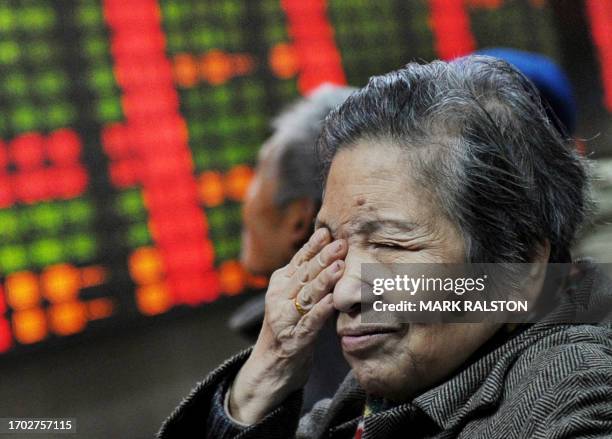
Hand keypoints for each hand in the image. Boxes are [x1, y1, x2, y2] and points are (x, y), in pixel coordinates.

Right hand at [229, 227, 346, 422]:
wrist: (271, 367)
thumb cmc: (289, 327)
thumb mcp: (294, 298)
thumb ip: (308, 277)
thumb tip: (329, 249)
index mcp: (279, 284)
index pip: (299, 260)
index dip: (313, 246)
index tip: (328, 231)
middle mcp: (278, 298)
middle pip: (304, 274)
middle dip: (323, 257)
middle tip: (341, 243)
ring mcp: (285, 319)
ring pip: (307, 295)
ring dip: (324, 280)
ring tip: (340, 265)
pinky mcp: (295, 340)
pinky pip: (310, 323)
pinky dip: (322, 310)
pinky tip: (333, 300)